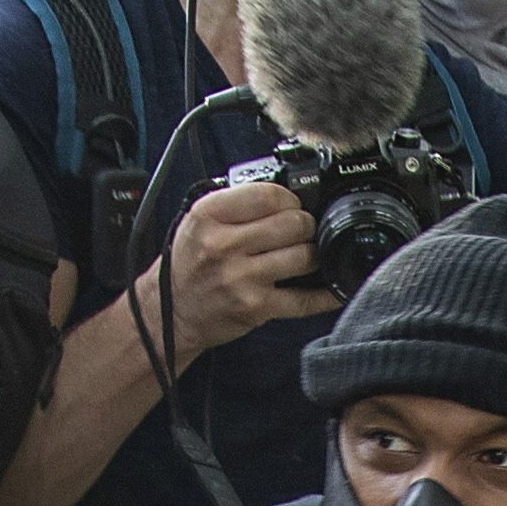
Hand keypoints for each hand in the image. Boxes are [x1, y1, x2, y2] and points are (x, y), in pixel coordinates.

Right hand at [150, 173, 337, 363]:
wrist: (171, 311)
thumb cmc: (189, 264)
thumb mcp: (199, 222)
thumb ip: (236, 204)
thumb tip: (284, 194)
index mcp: (209, 216)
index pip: (267, 194)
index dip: (289, 198)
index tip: (291, 205)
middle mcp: (224, 245)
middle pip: (292, 223)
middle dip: (306, 225)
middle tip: (302, 230)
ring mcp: (241, 278)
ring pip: (303, 256)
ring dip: (313, 254)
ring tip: (305, 254)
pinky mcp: (256, 307)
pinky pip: (305, 299)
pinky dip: (326, 294)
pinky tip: (335, 287)